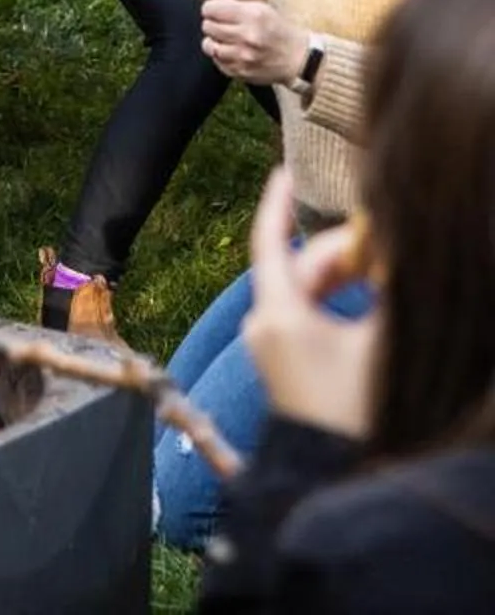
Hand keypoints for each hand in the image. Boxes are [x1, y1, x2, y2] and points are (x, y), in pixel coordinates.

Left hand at [203, 0, 310, 86]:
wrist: (298, 58)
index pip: (211, 9)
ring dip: (213, 40)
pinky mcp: (242, 73)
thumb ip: (234, 3)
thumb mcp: (261, 9)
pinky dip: (220, 56)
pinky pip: (217, 62)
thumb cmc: (278, 30)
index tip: (214, 10)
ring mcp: (243, 57)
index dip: (210, 8)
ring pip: (208, 46)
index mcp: (252, 16)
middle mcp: (246, 36)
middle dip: (211, 23)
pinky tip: (230, 51)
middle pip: (208, 26)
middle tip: (220, 24)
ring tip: (222, 39)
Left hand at [242, 167, 377, 438]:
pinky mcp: (289, 375)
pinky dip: (337, 305)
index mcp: (277, 312)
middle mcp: (265, 327)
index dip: (279, 203)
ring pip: (307, 295)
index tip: (287, 172)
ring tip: (384, 273)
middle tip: (386, 243)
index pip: (269, 241)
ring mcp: (275, 354)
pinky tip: (371, 306)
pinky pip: (309, 321)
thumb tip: (391, 251)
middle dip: (342, 251)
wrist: (339, 484)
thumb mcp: (382, 341)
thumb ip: (388, 290)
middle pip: (300, 268)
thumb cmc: (357, 409)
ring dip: (344, 279)